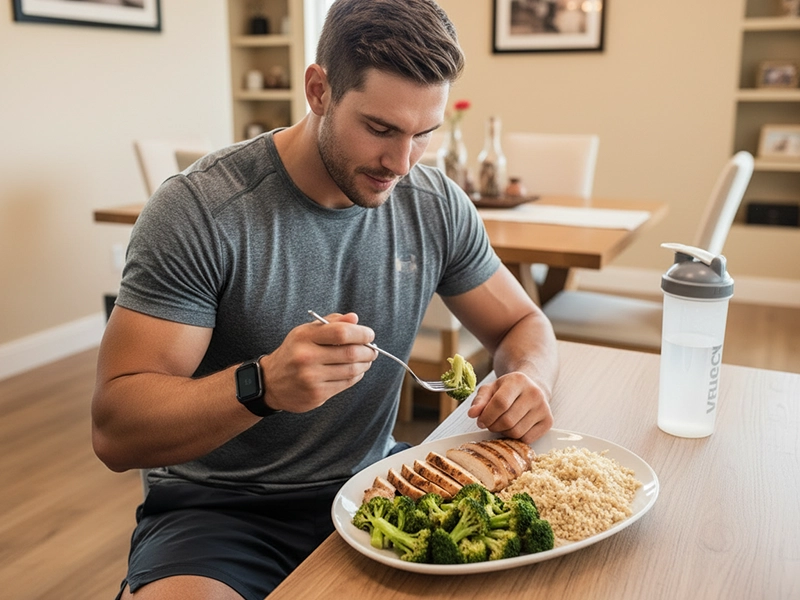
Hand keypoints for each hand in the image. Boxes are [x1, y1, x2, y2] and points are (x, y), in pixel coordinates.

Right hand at [260, 312, 376, 412]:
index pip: (341, 332)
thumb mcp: (306, 332)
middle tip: (373, 350)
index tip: (369, 335)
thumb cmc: (294, 352)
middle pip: (350, 353)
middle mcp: (306, 357)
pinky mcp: (316, 394)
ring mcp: (311, 378)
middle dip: (368, 351)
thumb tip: (355, 318)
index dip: (361, 333)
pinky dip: (357, 376)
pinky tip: (356, 371)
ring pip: (351, 370)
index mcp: (304, 337)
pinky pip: (346, 384)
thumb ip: (331, 322)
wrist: (270, 382)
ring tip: (367, 360)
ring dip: (365, 364)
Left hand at [466, 372, 552, 443]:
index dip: (487, 416)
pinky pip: (527, 439)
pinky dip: (516, 438)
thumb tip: (472, 414)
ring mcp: (544, 408)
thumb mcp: (491, 389)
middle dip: (494, 426)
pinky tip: (514, 427)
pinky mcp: (548, 421)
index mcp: (518, 381)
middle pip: (508, 420)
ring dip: (504, 432)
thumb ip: (480, 400)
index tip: (481, 421)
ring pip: (517, 432)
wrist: (532, 388)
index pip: (500, 403)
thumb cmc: (508, 390)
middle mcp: (534, 393)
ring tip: (502, 424)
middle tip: (490, 423)